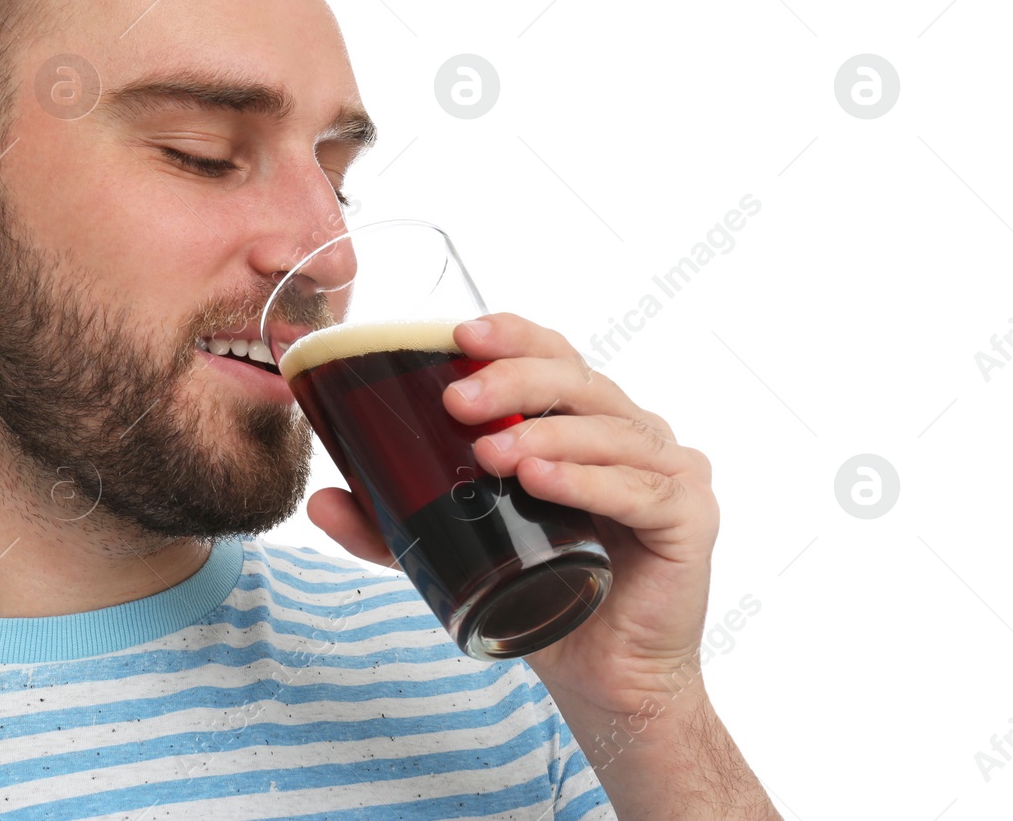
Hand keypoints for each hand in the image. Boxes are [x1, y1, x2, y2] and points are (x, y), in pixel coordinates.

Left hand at [306, 312, 718, 715]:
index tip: (458, 336)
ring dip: (547, 434)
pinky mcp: (691, 516)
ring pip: (608, 430)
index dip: (511, 336)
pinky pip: (640, 489)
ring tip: (493, 454)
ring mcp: (670, 470)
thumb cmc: (541, 595)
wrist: (604, 676)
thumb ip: (392, 527)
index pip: (553, 355)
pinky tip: (543, 481)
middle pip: (579, 380)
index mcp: (583, 421)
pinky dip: (590, 480)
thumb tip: (321, 503)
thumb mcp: (455, 549)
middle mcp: (632, 431)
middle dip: (516, 380)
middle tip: (458, 400)